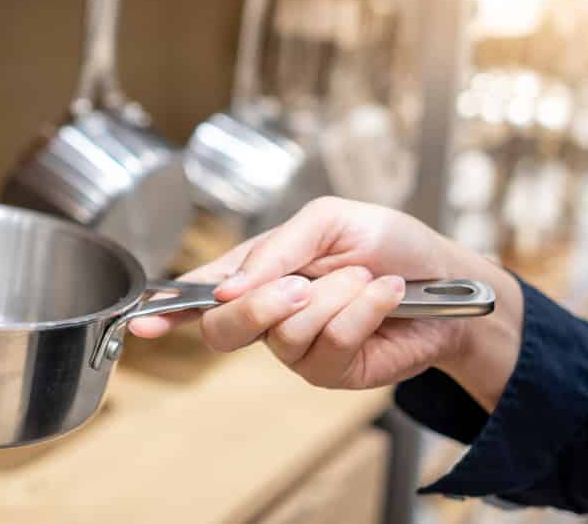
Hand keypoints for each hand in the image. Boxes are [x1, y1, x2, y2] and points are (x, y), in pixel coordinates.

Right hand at [130, 198, 521, 407]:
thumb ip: (277, 247)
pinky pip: (329, 345)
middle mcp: (271, 311)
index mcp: (261, 269)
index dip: (167, 308)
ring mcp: (298, 345)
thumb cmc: (388, 243)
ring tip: (365, 278)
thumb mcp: (330, 219)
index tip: (141, 320)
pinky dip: (361, 311)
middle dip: (258, 304)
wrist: (446, 279)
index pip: (203, 291)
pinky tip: (386, 296)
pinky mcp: (332, 369)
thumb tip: (228, 286)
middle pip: (224, 328)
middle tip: (300, 285)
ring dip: (332, 297)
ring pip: (282, 333)